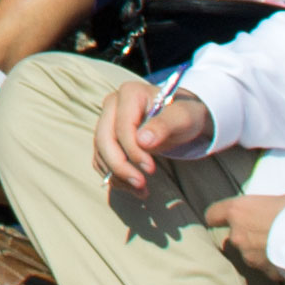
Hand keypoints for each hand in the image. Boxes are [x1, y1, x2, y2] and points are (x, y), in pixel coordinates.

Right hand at [93, 77, 210, 189]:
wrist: (180, 118)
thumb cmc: (183, 114)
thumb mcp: (182, 118)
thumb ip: (164, 126)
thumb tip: (143, 141)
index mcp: (129, 94)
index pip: (122, 126)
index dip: (133, 150)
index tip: (150, 169)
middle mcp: (112, 105)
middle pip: (104, 139)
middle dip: (119, 165)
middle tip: (141, 185)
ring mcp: (107, 121)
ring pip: (101, 152)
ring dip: (117, 175)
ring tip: (141, 191)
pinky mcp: (107, 137)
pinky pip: (102, 160)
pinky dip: (114, 176)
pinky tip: (133, 188)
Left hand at [205, 191, 284, 273]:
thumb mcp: (278, 199)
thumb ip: (264, 208)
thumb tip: (267, 212)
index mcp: (237, 211)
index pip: (213, 215)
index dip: (219, 216)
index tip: (224, 218)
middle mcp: (237, 235)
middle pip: (234, 236)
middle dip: (247, 236)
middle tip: (266, 231)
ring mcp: (250, 257)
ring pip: (249, 254)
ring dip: (260, 252)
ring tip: (281, 246)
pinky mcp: (264, 274)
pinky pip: (266, 268)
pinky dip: (273, 265)